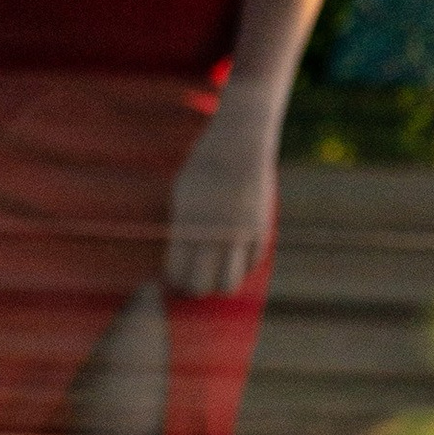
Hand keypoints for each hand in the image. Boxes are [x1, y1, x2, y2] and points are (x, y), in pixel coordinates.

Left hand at [165, 103, 277, 296]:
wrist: (239, 146)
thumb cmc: (203, 168)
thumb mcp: (182, 195)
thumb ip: (180, 227)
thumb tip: (177, 259)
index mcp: (189, 224)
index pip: (178, 271)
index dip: (173, 281)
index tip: (172, 279)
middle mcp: (215, 233)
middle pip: (203, 285)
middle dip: (194, 288)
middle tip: (192, 282)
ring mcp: (241, 234)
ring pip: (230, 282)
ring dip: (220, 284)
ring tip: (214, 276)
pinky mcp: (261, 231)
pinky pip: (251, 264)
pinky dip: (242, 266)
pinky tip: (233, 257)